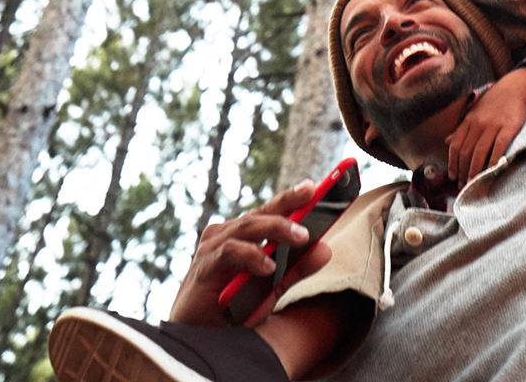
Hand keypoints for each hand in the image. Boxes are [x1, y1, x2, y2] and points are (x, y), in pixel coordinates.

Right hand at [169, 180, 331, 327]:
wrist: (199, 339)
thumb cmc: (232, 307)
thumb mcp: (272, 287)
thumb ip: (296, 269)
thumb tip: (326, 249)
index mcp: (242, 235)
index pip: (269, 211)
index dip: (290, 197)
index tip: (313, 186)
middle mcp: (226, 235)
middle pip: (260, 213)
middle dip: (288, 204)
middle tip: (313, 198)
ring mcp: (212, 248)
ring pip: (247, 226)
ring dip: (276, 228)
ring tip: (302, 237)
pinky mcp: (204, 267)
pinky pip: (229, 253)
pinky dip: (252, 256)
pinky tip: (269, 267)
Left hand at [446, 66, 525, 185]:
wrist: (515, 88)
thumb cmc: (494, 102)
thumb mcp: (474, 112)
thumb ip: (461, 128)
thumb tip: (447, 141)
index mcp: (468, 120)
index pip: (456, 145)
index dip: (452, 163)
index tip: (452, 176)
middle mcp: (478, 123)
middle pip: (466, 151)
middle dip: (463, 171)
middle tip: (463, 185)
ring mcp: (493, 125)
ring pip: (480, 152)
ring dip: (475, 170)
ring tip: (473, 183)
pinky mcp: (508, 127)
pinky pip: (499, 146)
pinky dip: (494, 160)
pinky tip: (492, 171)